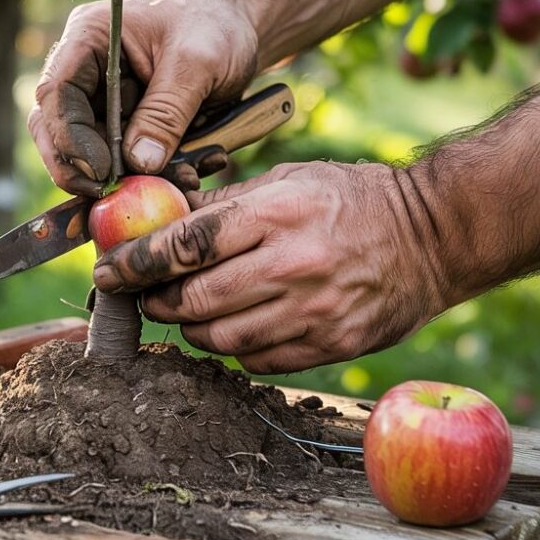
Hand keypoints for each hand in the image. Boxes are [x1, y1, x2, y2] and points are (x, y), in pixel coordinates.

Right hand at [28, 0, 258, 194]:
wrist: (238, 28)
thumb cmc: (216, 28)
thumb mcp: (198, 63)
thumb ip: (167, 112)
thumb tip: (139, 164)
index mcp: (89, 37)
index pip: (57, 93)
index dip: (70, 137)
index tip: (101, 171)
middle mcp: (85, 70)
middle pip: (56, 128)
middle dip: (80, 168)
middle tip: (111, 194)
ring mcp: (102, 99)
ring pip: (87, 152)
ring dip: (124, 177)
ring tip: (178, 180)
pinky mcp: (124, 124)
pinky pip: (122, 159)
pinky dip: (150, 175)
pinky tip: (189, 173)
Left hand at [91, 162, 450, 373]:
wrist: (433, 236)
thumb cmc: (353, 198)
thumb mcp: (289, 179)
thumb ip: (226, 205)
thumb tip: (163, 220)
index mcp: (276, 213)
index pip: (184, 244)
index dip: (135, 262)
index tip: (107, 272)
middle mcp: (293, 265)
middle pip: (193, 299)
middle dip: (154, 301)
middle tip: (141, 296)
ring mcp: (314, 311)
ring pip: (219, 338)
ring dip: (188, 328)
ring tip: (183, 310)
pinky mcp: (331, 346)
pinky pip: (257, 360)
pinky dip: (232, 348)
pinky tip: (232, 327)